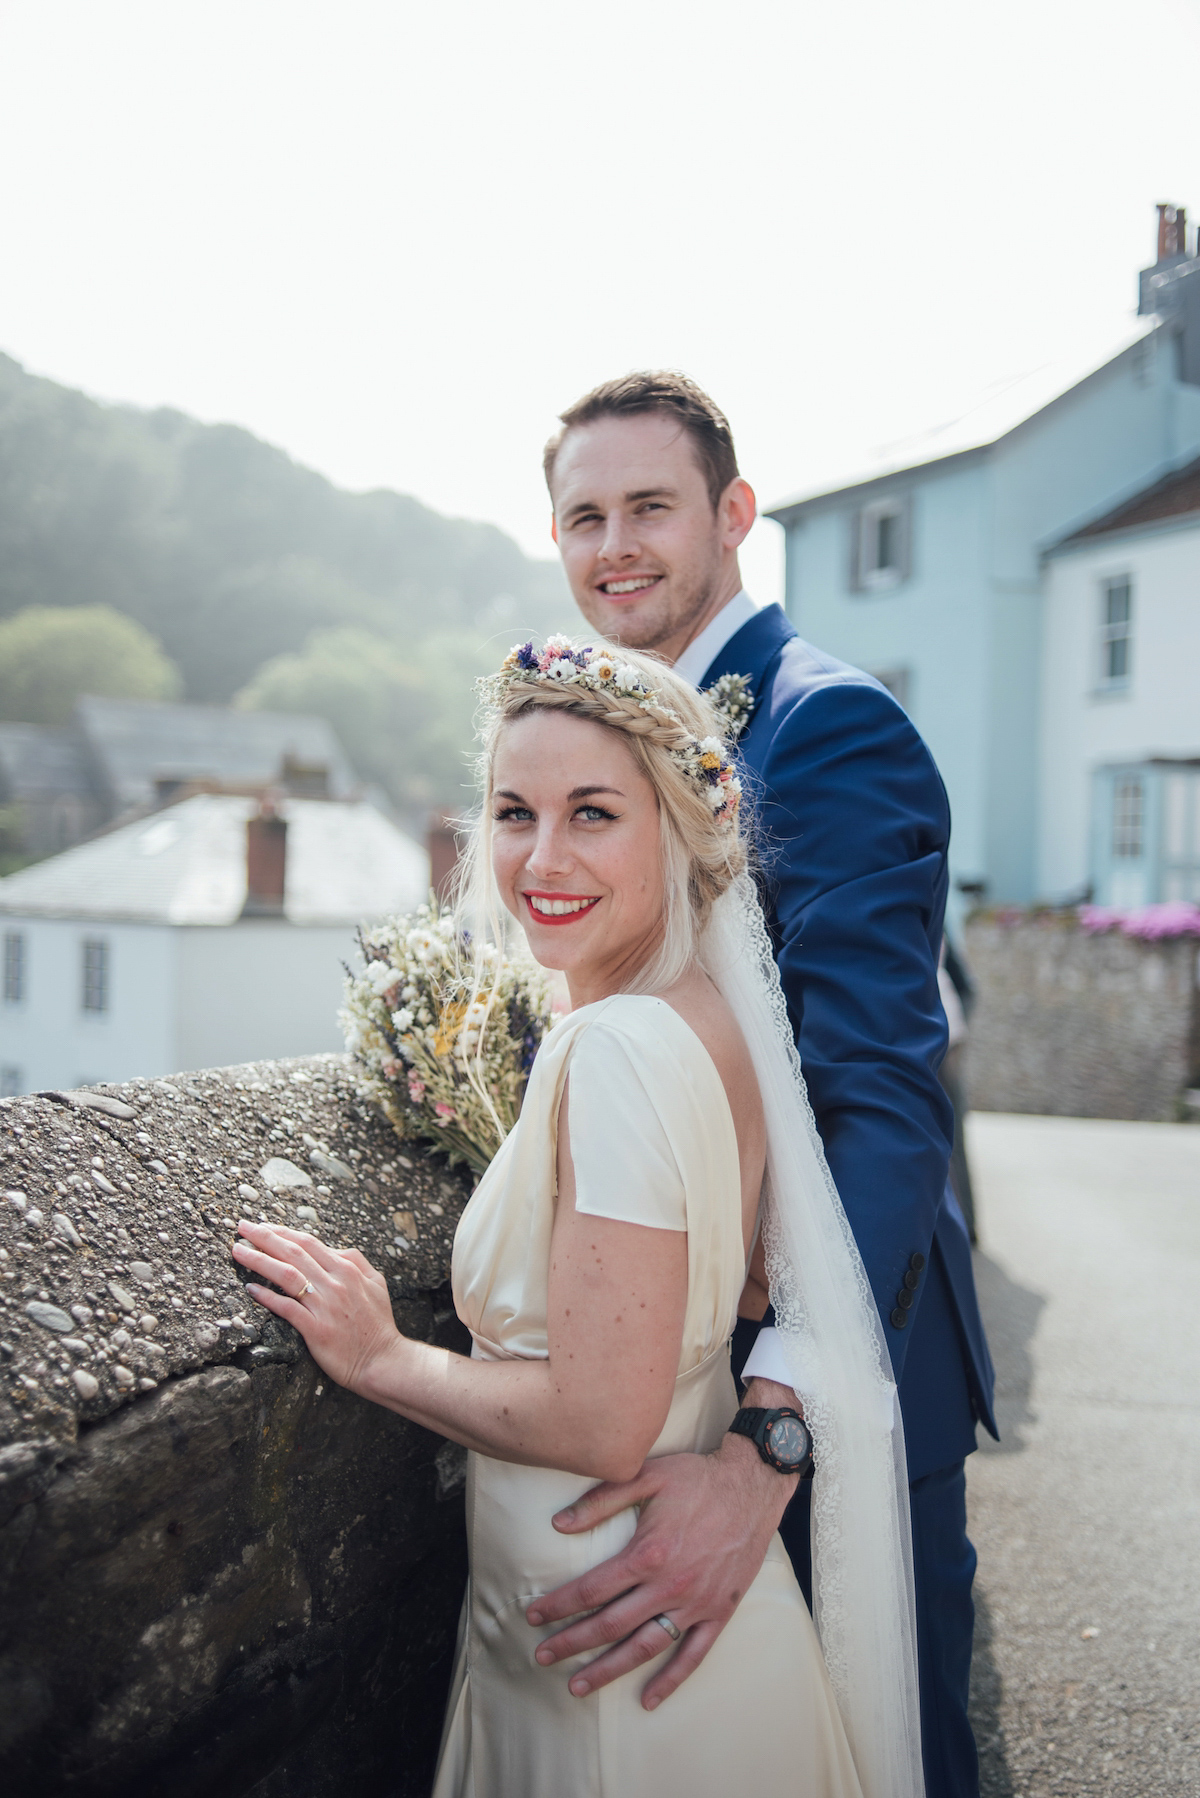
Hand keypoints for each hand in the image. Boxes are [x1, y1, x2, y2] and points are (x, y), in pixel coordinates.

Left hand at [232, 1221, 400, 1392]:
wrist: (384, 1360)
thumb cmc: (378, 1324)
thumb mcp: (376, 1283)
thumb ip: (355, 1262)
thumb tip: (333, 1250)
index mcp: (348, 1269)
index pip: (308, 1242)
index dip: (282, 1232)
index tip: (262, 1226)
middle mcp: (335, 1283)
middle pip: (293, 1252)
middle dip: (264, 1237)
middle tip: (242, 1228)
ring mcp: (325, 1306)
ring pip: (286, 1275)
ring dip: (259, 1260)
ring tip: (238, 1251)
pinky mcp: (316, 1329)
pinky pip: (286, 1308)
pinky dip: (267, 1297)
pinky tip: (251, 1288)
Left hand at [526, 1429, 796, 1709]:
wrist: (753, 1485)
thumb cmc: (697, 1477)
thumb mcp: (647, 1475)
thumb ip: (602, 1499)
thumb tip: (559, 1523)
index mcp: (648, 1554)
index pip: (592, 1589)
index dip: (559, 1605)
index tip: (533, 1616)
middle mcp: (670, 1586)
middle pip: (610, 1625)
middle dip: (572, 1643)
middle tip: (542, 1657)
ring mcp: (695, 1604)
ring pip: (645, 1647)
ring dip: (609, 1670)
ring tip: (577, 1686)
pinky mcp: (719, 1612)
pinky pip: (692, 1655)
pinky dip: (670, 1680)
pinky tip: (648, 1698)